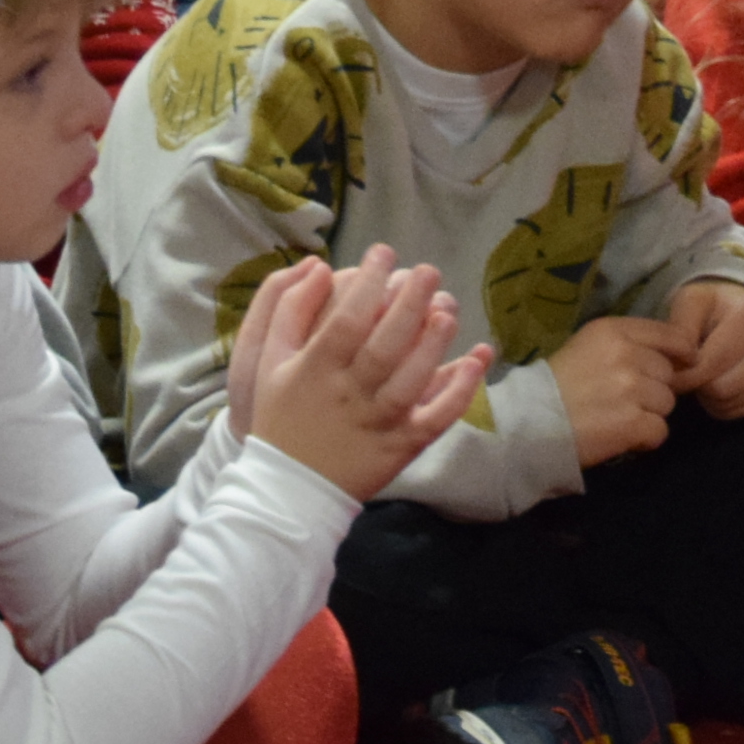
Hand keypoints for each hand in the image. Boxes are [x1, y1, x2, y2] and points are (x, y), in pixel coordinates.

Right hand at [225, 248, 495, 499]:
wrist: (288, 490)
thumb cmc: (280, 416)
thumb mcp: (267, 361)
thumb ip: (289, 310)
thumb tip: (320, 267)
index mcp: (315, 370)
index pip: (345, 319)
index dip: (368, 282)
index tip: (384, 253)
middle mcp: (348, 395)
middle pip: (384, 345)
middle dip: (409, 304)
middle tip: (428, 271)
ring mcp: (377, 423)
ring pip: (411, 381)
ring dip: (433, 344)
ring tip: (448, 308)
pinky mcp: (400, 448)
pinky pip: (435, 419)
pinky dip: (458, 392)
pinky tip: (475, 361)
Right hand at [550, 312, 686, 467]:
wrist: (527, 423)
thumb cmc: (555, 385)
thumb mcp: (588, 347)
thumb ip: (627, 345)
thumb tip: (672, 357)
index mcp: (613, 331)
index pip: (672, 335)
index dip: (679, 353)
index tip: (677, 366)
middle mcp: (626, 354)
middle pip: (669, 374)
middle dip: (654, 389)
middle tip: (625, 401)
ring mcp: (630, 389)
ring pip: (667, 404)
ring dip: (649, 415)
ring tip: (619, 419)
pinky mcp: (632, 422)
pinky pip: (660, 432)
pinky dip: (645, 440)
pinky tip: (622, 437)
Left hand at [662, 276, 743, 413]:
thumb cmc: (714, 306)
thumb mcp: (692, 302)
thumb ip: (680, 329)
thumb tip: (679, 363)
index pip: (712, 363)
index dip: (684, 373)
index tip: (668, 370)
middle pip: (722, 389)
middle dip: (697, 384)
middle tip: (686, 372)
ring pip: (729, 403)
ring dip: (707, 396)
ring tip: (702, 374)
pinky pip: (738, 411)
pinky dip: (720, 404)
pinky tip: (715, 382)